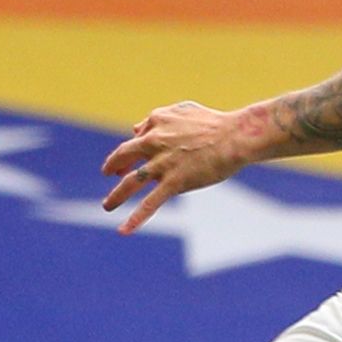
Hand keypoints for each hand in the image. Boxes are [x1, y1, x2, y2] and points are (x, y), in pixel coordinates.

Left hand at [101, 101, 269, 232]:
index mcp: (156, 123)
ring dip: (116, 196)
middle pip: (124, 156)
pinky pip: (150, 203)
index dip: (134, 148)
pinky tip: (124, 230)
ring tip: (106, 206)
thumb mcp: (183, 110)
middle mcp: (154, 142)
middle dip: (113, 167)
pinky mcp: (174, 182)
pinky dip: (136, 218)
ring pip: (131, 182)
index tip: (132, 157)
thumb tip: (136, 128)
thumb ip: (159, 117)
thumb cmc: (214, 124)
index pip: (137, 137)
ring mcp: (162, 164)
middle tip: (109, 175)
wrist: (235, 137)